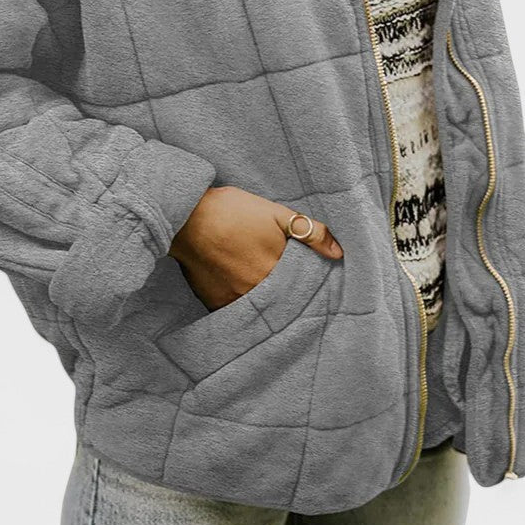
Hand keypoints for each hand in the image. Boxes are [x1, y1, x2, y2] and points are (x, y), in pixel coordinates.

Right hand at [167, 185, 342, 311]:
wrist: (186, 217)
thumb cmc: (231, 211)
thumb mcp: (275, 213)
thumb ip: (309, 231)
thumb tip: (338, 252)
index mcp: (275, 272)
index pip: (303, 288)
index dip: (309, 286)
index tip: (314, 285)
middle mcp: (257, 293)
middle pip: (283, 302)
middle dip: (290, 297)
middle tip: (291, 289)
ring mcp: (235, 302)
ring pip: (261, 309)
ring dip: (268, 303)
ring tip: (267, 291)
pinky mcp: (215, 304)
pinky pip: (237, 313)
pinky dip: (245, 307)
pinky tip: (245, 293)